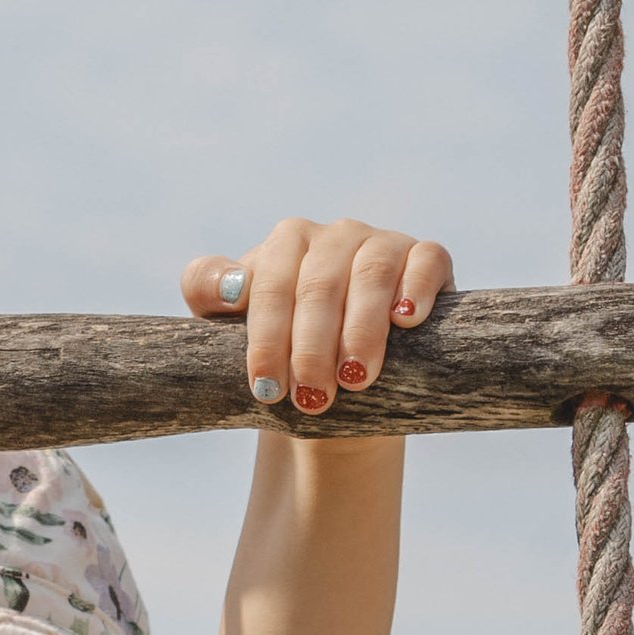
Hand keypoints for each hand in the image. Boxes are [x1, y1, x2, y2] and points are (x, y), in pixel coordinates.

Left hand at [182, 216, 452, 415]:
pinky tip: (405, 321)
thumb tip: (228, 289)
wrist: (346, 388)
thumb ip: (207, 291)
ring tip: (355, 378)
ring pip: (370, 274)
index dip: (266, 337)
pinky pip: (425, 261)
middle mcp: (334, 236)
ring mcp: (382, 243)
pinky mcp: (426, 258)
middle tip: (310, 398)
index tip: (265, 388)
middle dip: (312, 346)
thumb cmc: (285, 355)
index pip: (271, 283)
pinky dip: (415, 288)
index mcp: (286, 244)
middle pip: (318, 284)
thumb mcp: (231, 326)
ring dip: (361, 329)